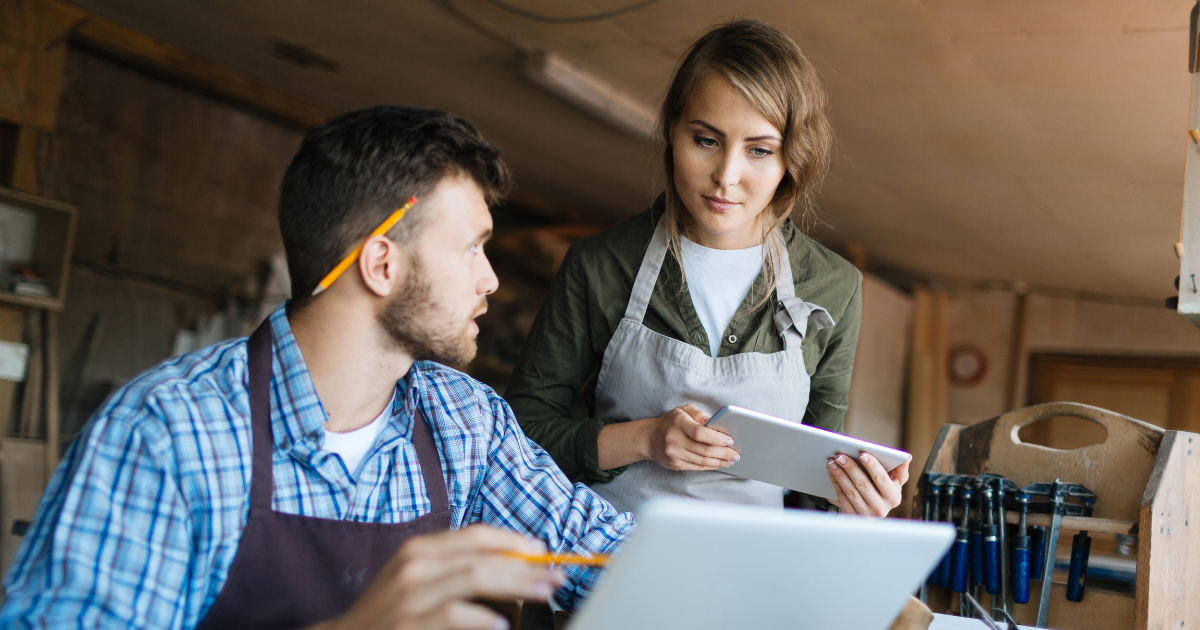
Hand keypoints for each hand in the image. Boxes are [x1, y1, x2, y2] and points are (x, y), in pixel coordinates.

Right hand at [312, 525, 564, 629]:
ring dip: (517, 585)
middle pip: (483, 556)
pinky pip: (455, 614)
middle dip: (526, 565)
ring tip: (543, 594)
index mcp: (420, 549)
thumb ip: (453, 568)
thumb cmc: (385, 613)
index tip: (543, 552)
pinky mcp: (409, 622)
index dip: (515, 541)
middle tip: (556, 576)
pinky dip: (483, 618)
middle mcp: (415, 564)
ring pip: (475, 577)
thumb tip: (508, 567)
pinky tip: (501, 624)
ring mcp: (411, 594)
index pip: (477, 535)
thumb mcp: (415, 579)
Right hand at [644, 404, 738, 470]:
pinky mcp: (675, 465)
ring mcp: (674, 454)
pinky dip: (710, 466)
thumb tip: (715, 422)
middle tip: (736, 454)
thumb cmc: (671, 422)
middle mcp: (675, 440)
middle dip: (724, 453)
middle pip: (704, 450)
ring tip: (731, 460)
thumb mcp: (683, 410)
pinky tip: (719, 463)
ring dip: (720, 461)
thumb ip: (699, 414)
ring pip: (702, 461)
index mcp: (679, 424)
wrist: (650, 438)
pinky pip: (697, 467)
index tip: (730, 440)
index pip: (700, 433)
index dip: (717, 438)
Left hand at [826, 452, 909, 517]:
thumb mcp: (896, 480)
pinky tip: (831, 472)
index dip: (872, 466)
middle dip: (850, 468)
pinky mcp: (852, 517)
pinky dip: (835, 483)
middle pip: (862, 484)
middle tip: (840, 456)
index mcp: (893, 497)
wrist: (873, 508)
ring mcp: (866, 514)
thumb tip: (906, 457)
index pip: (881, 479)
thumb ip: (900, 468)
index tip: (862, 454)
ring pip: (850, 491)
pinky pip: (841, 498)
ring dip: (840, 475)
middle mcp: (881, 509)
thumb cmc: (885, 488)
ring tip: (832, 462)